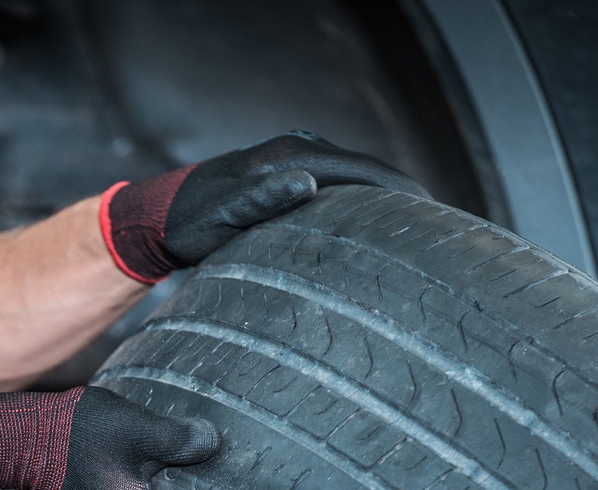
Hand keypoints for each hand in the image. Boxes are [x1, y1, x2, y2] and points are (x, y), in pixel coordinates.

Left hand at [101, 131, 425, 282]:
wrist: (158, 218)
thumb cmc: (188, 222)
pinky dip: (360, 203)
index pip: (361, 170)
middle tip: (438, 226)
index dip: (400, 190)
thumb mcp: (223, 215)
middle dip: (402, 195)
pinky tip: (372, 225)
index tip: (432, 212)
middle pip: (366, 172)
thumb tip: (307, 183)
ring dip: (383, 200)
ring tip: (416, 228)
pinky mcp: (287, 178)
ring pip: (353, 180)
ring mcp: (293, 163)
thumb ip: (262, 199)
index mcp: (290, 157)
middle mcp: (297, 152)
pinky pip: (337, 188)